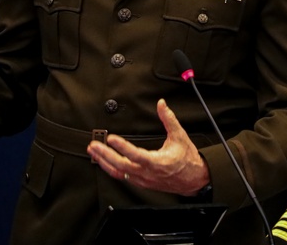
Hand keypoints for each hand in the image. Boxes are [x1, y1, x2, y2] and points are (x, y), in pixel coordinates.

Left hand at [86, 99, 209, 195]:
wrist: (193, 180)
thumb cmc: (187, 159)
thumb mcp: (180, 136)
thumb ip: (169, 119)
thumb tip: (162, 104)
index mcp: (157, 162)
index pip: (135, 154)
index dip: (122, 147)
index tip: (111, 138)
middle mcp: (147, 173)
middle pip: (121, 165)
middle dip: (105, 155)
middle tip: (94, 145)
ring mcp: (143, 179)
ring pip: (118, 172)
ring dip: (104, 162)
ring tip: (93, 151)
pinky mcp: (141, 182)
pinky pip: (122, 176)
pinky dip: (111, 169)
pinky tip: (104, 161)